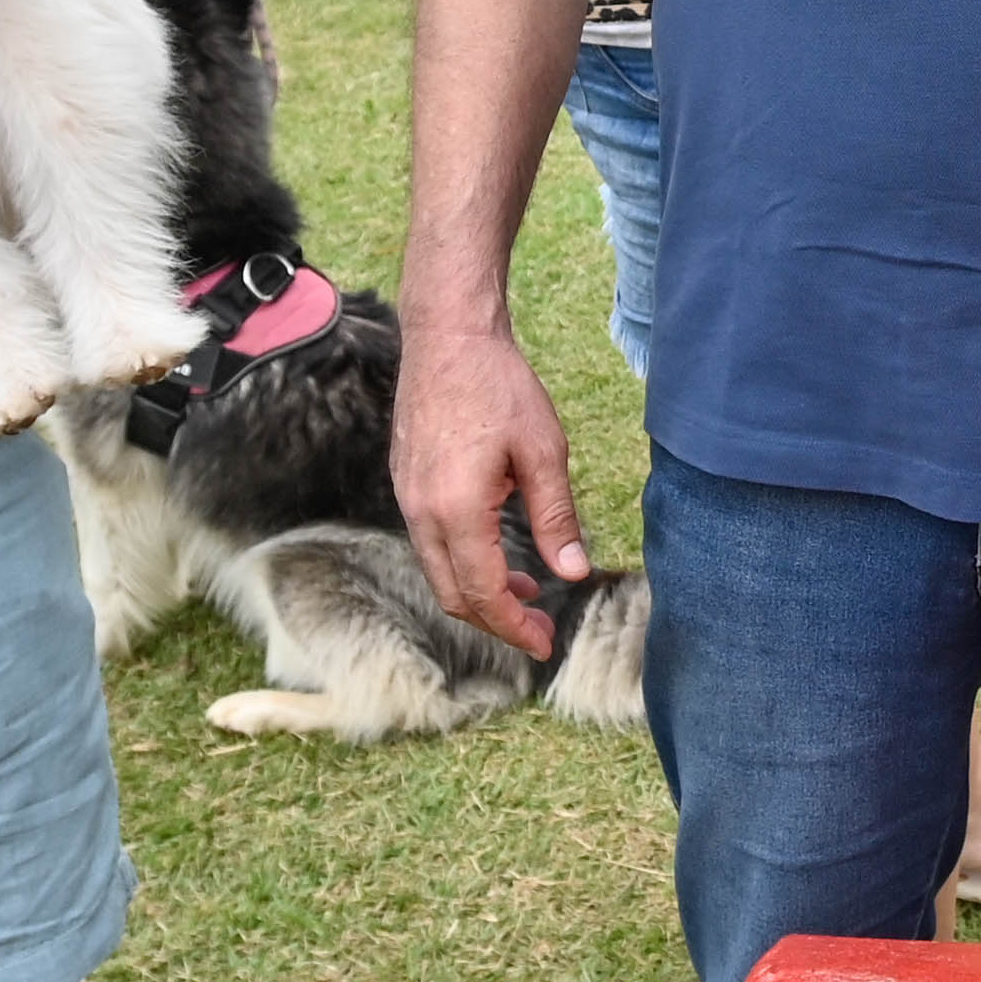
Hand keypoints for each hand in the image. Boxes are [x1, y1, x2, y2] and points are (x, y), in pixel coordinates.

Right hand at [393, 307, 587, 659]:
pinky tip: (498, 554)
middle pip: (454, 595)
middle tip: (540, 628)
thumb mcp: (543, 451)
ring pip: (439, 573)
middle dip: (496, 622)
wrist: (447, 337)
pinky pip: (431, 545)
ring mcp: (407, 499)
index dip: (514, 628)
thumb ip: (556, 517)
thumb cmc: (498, 386)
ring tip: (526, 593)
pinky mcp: (407, 485)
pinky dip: (463, 564)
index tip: (545, 644)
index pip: (483, 593)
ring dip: (480, 593)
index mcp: (457, 510)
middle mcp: (422, 512)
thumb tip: (573, 572)